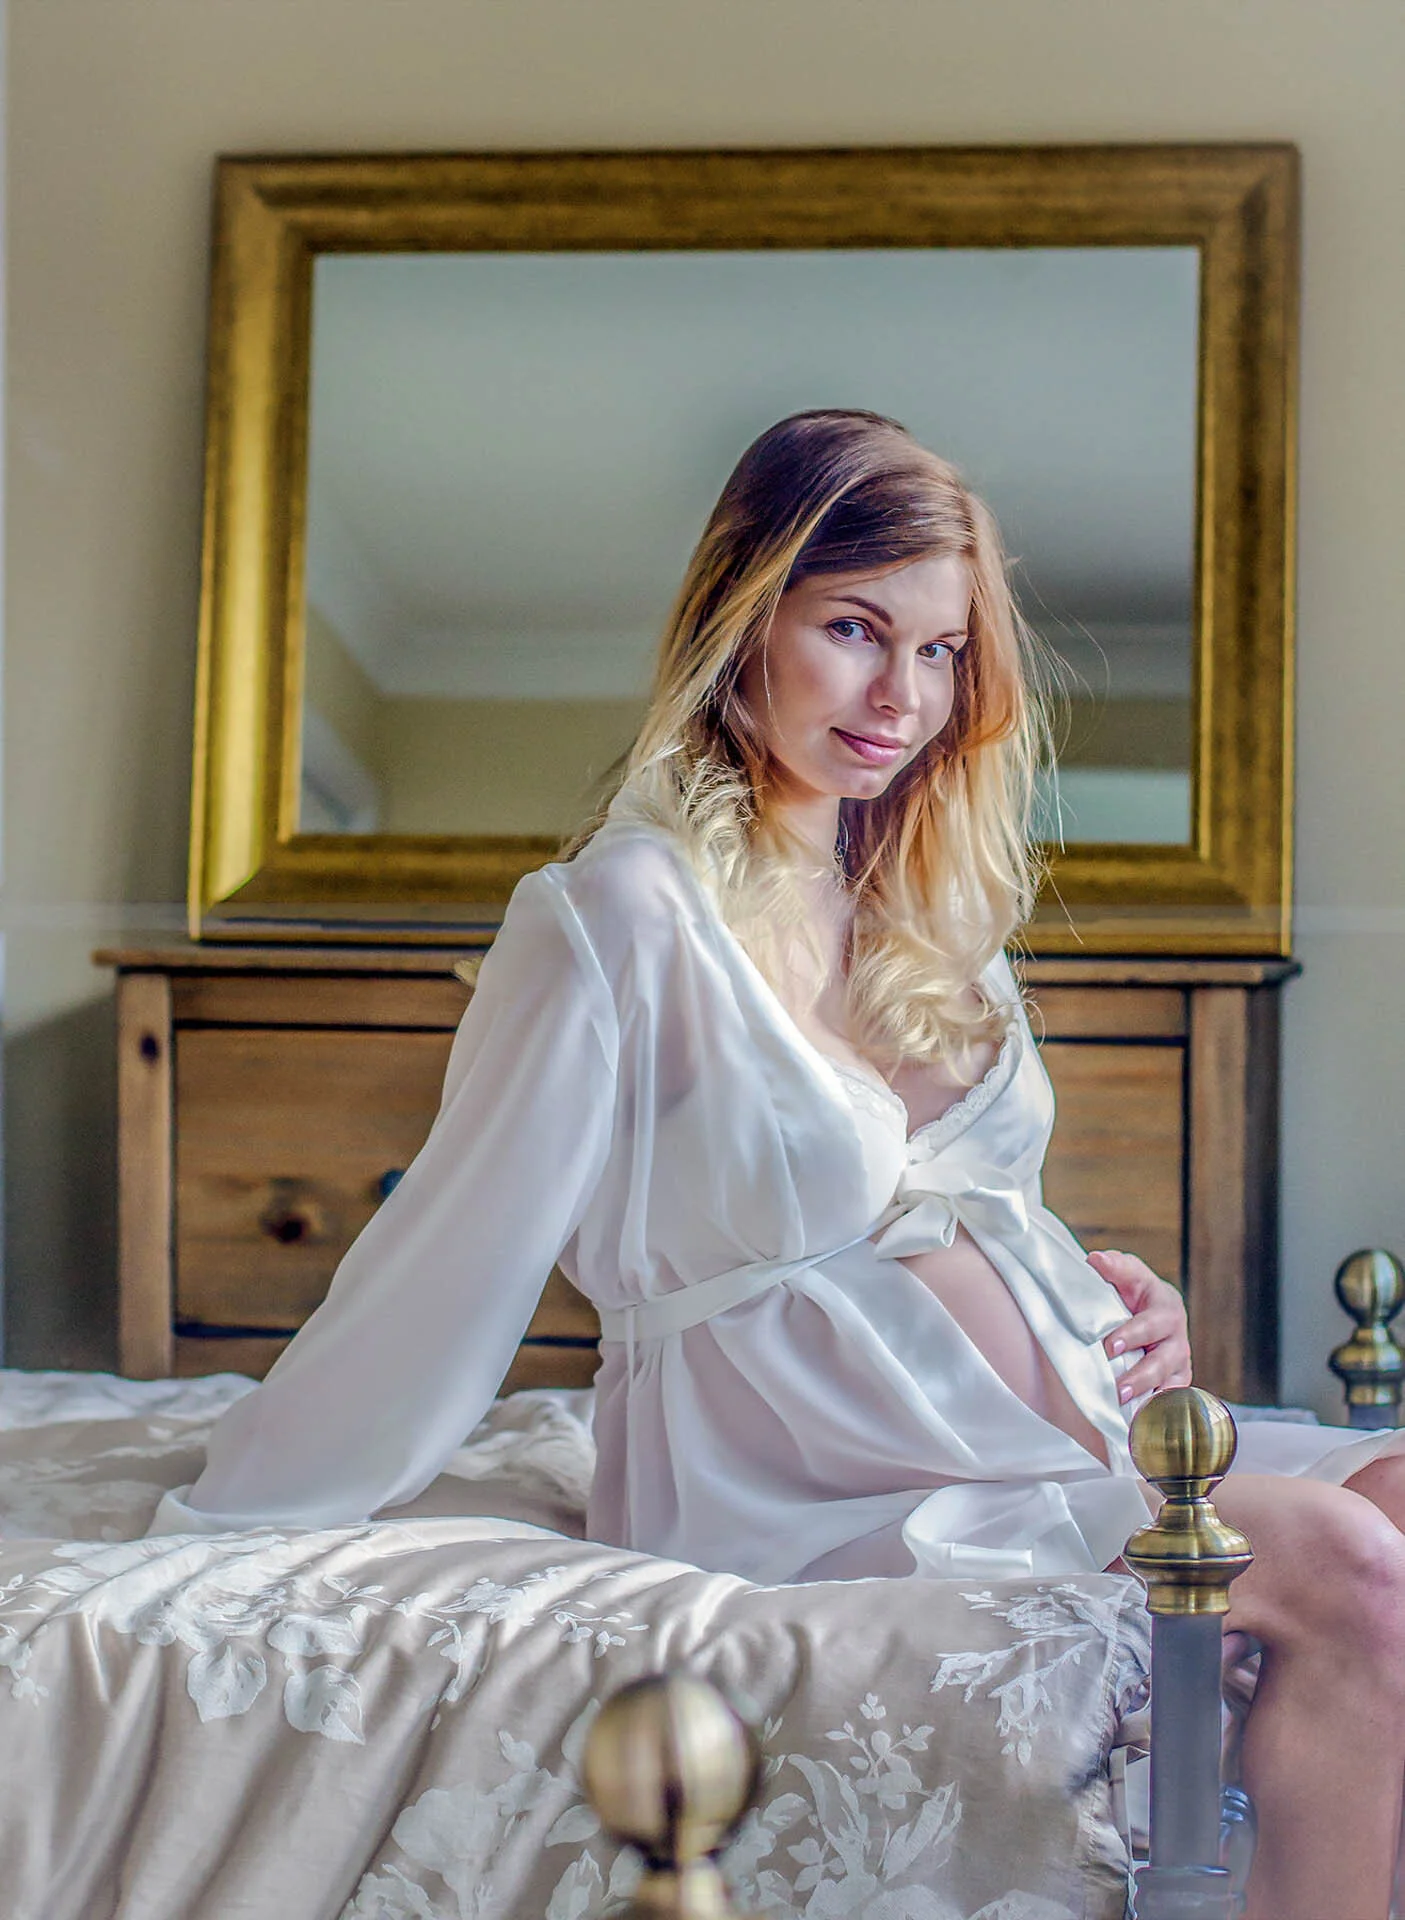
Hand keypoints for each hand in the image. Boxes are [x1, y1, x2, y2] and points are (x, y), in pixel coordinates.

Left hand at [1088, 1249, 1192, 1404]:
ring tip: (1132, 1415)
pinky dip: (1160, 1415)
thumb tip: (1097, 1261)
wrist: (1145, 1309)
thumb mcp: (1125, 1273)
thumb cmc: (1132, 1290)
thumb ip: (1113, 1267)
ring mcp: (1179, 1362)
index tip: (1110, 1347)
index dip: (1133, 1334)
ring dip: (1152, 1400)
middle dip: (1142, 1375)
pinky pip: (1174, 1403)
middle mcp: (1177, 1337)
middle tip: (1119, 1389)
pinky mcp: (1176, 1382)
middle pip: (1166, 1359)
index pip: (1152, 1322)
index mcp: (1166, 1306)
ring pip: (1172, 1385)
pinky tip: (1142, 1429)